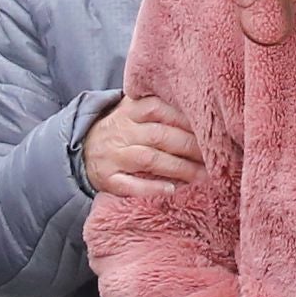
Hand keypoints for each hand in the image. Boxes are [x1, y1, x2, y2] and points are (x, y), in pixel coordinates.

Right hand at [82, 95, 203, 198]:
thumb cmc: (119, 130)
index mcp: (128, 111)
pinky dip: (151, 188)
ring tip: (203, 176)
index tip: (210, 128)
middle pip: (159, 136)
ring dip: (179, 169)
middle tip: (215, 156)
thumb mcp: (131, 110)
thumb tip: (200, 108)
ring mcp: (113, 156)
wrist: (79, 150)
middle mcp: (120, 131)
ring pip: (148, 160)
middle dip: (190, 146)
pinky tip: (172, 190)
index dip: (185, 119)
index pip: (159, 108)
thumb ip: (158, 106)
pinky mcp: (108, 179)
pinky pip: (130, 185)